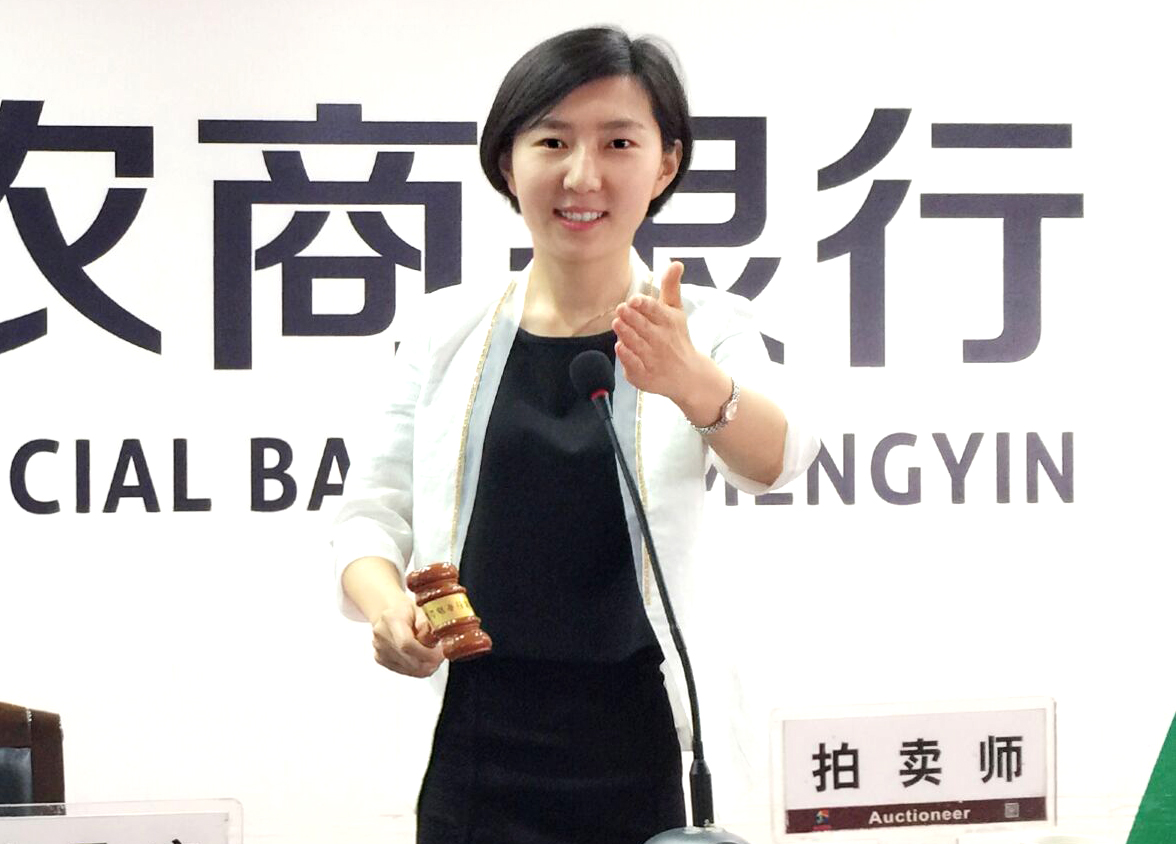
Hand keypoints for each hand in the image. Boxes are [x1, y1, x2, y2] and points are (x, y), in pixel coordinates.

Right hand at [371, 590, 443, 677]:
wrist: (389, 612)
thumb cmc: (406, 610)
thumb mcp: (422, 609)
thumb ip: (428, 624)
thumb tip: (434, 639)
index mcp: (392, 619)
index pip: (406, 644)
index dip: (426, 654)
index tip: (440, 654)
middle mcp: (382, 635)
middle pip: (408, 659)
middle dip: (429, 663)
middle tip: (441, 657)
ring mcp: (379, 648)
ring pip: (407, 669)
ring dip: (424, 667)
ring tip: (432, 656)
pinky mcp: (380, 658)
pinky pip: (403, 671)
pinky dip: (416, 669)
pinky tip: (421, 659)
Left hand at [612, 261, 708, 403]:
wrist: (688, 374)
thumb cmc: (677, 337)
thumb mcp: (676, 311)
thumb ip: (671, 287)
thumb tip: (676, 262)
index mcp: (669, 322)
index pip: (656, 310)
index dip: (644, 305)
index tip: (634, 300)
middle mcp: (662, 340)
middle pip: (644, 327)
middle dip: (631, 317)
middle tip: (620, 309)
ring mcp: (653, 359)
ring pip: (637, 344)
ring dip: (626, 333)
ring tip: (617, 323)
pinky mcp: (645, 375)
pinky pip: (634, 365)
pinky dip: (627, 356)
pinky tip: (620, 346)